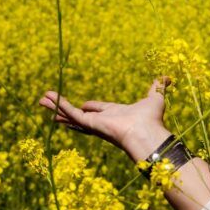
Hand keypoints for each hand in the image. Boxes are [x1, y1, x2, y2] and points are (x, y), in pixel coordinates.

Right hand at [38, 77, 173, 161]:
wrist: (146, 132)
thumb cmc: (152, 119)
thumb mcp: (155, 97)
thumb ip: (159, 87)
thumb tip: (169, 77)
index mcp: (116, 114)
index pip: (99, 110)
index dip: (91, 107)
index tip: (83, 105)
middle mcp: (103, 120)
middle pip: (79, 114)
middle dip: (65, 109)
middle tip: (51, 104)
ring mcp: (94, 123)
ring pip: (70, 114)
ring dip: (55, 107)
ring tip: (41, 100)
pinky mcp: (89, 123)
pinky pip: (71, 113)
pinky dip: (59, 105)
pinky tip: (48, 98)